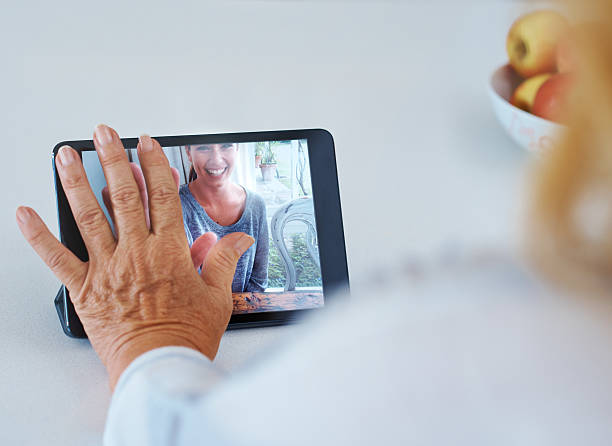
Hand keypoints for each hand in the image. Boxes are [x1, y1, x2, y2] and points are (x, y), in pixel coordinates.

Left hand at [16, 124, 252, 389]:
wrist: (157, 367)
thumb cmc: (187, 334)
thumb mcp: (217, 295)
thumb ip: (224, 259)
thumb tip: (239, 238)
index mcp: (169, 251)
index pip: (162, 196)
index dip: (155, 165)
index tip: (147, 143)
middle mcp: (136, 252)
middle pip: (123, 195)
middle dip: (114, 159)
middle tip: (104, 133)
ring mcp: (106, 269)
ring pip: (89, 216)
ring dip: (77, 182)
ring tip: (66, 155)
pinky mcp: (84, 289)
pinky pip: (57, 258)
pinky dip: (39, 235)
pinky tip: (25, 213)